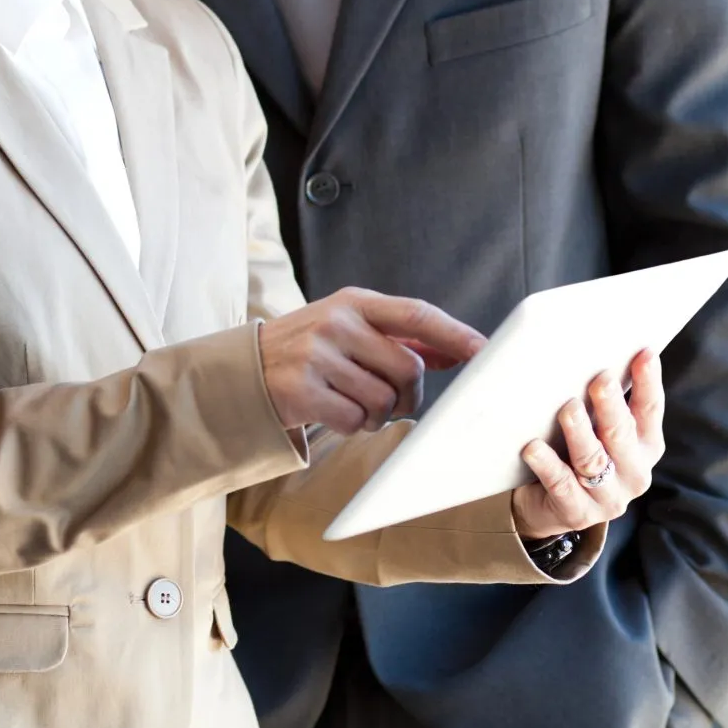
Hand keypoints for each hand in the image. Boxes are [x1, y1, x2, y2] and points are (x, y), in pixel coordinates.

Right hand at [258, 287, 485, 433]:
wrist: (245, 369)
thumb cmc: (310, 348)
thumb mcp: (350, 328)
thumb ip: (400, 338)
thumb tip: (458, 351)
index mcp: (354, 301)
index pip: (415, 313)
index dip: (453, 333)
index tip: (482, 350)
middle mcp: (336, 323)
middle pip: (407, 369)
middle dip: (409, 396)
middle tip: (396, 401)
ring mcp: (316, 356)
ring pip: (382, 400)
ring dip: (378, 414)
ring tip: (355, 404)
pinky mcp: (301, 390)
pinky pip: (353, 420)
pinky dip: (353, 425)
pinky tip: (336, 413)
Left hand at [512, 349, 665, 538]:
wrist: (548, 502)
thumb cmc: (575, 448)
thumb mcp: (595, 423)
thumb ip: (597, 393)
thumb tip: (580, 342)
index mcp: (645, 444)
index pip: (650, 409)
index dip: (648, 381)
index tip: (643, 353)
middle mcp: (634, 472)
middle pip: (623, 435)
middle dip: (612, 407)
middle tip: (600, 379)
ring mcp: (608, 497)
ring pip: (593, 462)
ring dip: (580, 434)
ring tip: (567, 410)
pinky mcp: (577, 513)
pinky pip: (561, 485)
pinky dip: (547, 464)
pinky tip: (532, 447)